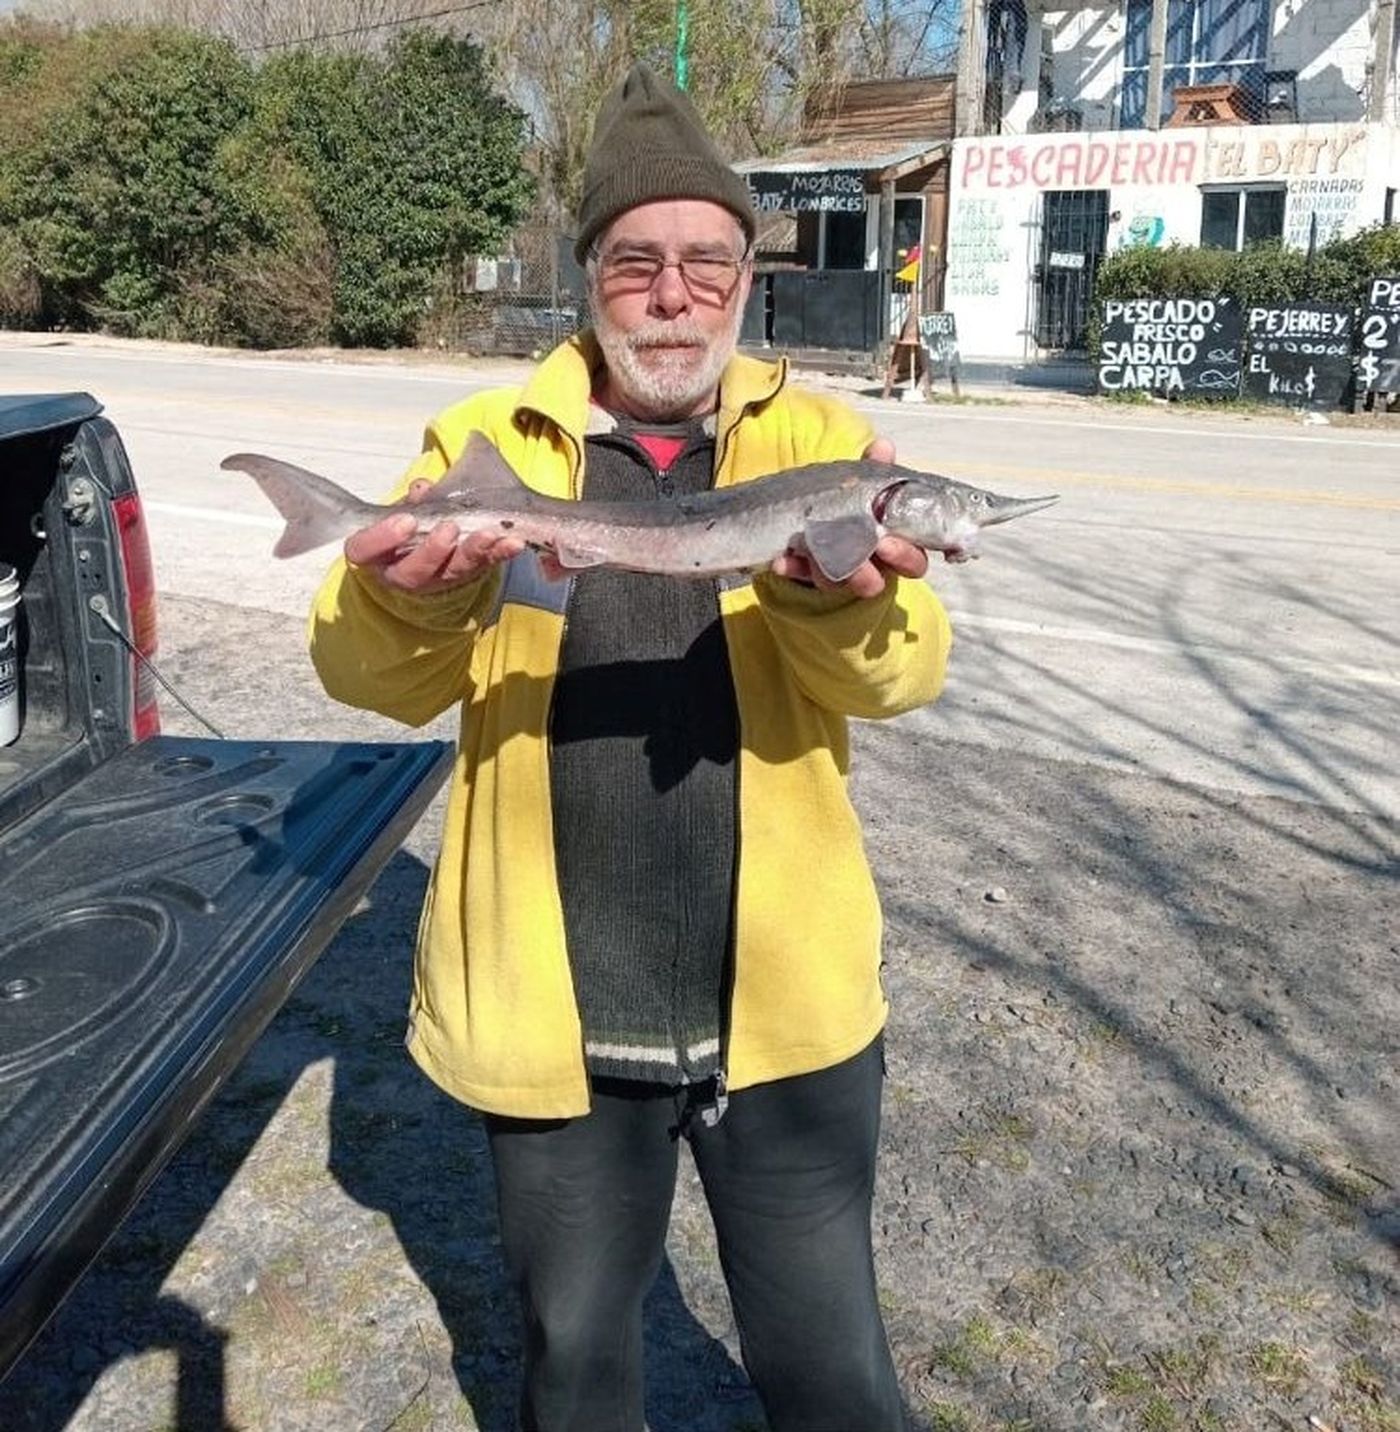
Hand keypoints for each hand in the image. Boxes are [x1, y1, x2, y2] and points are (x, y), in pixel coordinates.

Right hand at [345, 478, 523, 593]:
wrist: (425, 554)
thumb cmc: (405, 526)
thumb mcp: (400, 510)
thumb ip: (410, 501)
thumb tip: (422, 488)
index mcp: (375, 553)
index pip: (365, 549)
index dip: (383, 538)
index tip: (405, 520)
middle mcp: (402, 573)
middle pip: (414, 570)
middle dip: (433, 550)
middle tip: (449, 529)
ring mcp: (436, 580)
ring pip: (452, 572)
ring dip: (473, 551)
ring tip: (490, 535)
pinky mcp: (467, 577)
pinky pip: (483, 567)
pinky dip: (499, 554)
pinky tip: (513, 543)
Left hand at [769, 437, 928, 596]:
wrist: (818, 515)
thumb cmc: (855, 502)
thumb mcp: (866, 483)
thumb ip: (876, 469)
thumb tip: (883, 446)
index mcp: (895, 547)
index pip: (913, 561)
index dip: (905, 556)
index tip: (888, 543)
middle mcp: (871, 567)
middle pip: (879, 582)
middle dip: (867, 573)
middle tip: (850, 556)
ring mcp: (840, 575)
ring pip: (839, 583)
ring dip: (828, 571)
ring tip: (817, 556)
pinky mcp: (810, 575)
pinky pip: (802, 577)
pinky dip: (793, 567)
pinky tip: (780, 560)